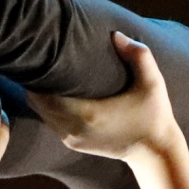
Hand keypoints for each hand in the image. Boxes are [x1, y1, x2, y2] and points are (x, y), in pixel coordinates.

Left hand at [26, 33, 182, 161]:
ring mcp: (71, 139)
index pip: (43, 95)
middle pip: (36, 103)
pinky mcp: (73, 144)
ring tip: (42, 73)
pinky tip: (53, 92)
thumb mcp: (152, 83)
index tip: (38, 55)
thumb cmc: (154, 116)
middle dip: (33, 83)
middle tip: (37, 59)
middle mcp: (73, 129)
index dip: (35, 76)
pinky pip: (50, 122)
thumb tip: (116, 35)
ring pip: (41, 113)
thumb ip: (138, 55)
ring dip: (39, 95)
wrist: (155, 153)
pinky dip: (47, 107)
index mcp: (87, 114)